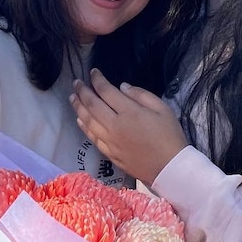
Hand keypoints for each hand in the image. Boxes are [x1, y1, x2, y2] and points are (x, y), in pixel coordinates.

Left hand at [70, 68, 187, 184]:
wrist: (169, 169)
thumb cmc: (169, 136)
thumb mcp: (163, 109)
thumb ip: (141, 95)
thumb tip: (122, 87)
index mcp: (129, 112)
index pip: (106, 92)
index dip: (97, 80)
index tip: (93, 72)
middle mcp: (115, 126)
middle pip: (92, 105)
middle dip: (82, 91)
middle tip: (76, 82)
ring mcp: (110, 141)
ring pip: (88, 121)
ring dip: (78, 108)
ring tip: (72, 98)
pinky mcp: (109, 153)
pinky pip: (92, 137)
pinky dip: (84, 127)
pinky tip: (79, 120)